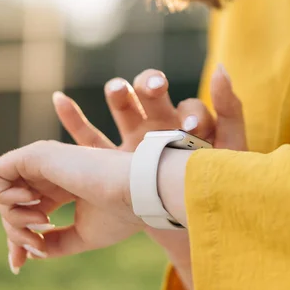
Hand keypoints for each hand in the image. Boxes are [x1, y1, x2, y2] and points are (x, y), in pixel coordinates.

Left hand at [0, 141, 141, 272]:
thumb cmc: (120, 212)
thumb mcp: (81, 235)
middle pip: (11, 204)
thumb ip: (54, 242)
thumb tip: (28, 250)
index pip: (27, 211)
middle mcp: (50, 172)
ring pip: (1, 189)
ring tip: (39, 224)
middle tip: (34, 242)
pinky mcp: (37, 154)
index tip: (19, 264)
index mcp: (62, 187)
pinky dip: (2, 195)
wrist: (136, 193)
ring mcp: (43, 160)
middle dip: (13, 231)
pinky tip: (30, 205)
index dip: (17, 239)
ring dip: (10, 216)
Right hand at [51, 64, 245, 289]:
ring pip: (123, 107)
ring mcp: (133, 140)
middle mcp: (160, 124)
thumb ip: (231, 108)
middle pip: (151, 94)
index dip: (190, 112)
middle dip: (151, 86)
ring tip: (118, 90)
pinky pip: (88, 137)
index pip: (189, 106)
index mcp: (188, 122)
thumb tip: (220, 67)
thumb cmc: (213, 182)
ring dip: (119, 93)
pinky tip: (59, 99)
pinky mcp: (112, 161)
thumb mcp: (231, 148)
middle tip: (155, 89)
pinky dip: (72, 117)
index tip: (191, 126)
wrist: (191, 221)